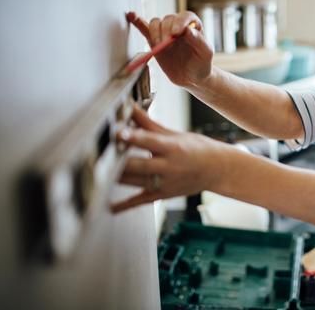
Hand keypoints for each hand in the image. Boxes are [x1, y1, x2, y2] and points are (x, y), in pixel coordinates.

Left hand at [111, 106, 228, 212]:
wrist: (217, 170)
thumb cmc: (197, 149)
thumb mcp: (175, 135)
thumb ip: (149, 124)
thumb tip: (131, 107)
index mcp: (173, 148)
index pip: (149, 141)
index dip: (133, 137)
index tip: (118, 132)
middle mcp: (169, 167)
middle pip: (138, 165)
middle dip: (119, 160)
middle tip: (100, 153)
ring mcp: (165, 183)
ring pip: (135, 182)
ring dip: (116, 177)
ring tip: (97, 171)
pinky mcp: (163, 195)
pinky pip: (140, 201)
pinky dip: (124, 205)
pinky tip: (109, 206)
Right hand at [127, 11, 212, 90]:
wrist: (191, 77)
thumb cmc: (202, 64)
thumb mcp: (206, 53)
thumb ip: (199, 41)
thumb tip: (187, 30)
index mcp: (193, 24)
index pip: (185, 16)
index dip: (179, 22)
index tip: (176, 33)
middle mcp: (178, 25)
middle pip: (168, 20)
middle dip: (166, 31)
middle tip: (167, 44)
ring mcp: (165, 32)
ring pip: (155, 23)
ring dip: (155, 32)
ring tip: (159, 46)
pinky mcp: (154, 40)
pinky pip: (144, 28)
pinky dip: (138, 22)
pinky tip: (131, 15)